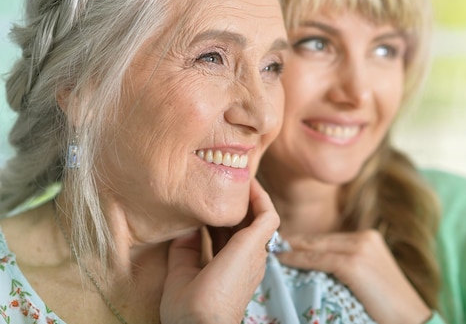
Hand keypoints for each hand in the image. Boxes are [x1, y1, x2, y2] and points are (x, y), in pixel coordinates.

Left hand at [160, 179, 278, 323]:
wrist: (199, 323)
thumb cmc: (190, 310)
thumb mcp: (181, 273)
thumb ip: (185, 249)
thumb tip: (184, 227)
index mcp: (234, 266)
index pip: (231, 233)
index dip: (221, 214)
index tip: (207, 197)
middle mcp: (248, 258)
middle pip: (245, 221)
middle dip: (234, 201)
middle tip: (221, 178)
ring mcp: (255, 251)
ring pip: (259, 215)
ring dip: (248, 195)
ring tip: (235, 173)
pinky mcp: (256, 244)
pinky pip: (266, 213)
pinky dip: (259, 197)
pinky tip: (245, 183)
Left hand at [276, 230, 431, 323]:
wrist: (410, 318)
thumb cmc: (389, 304)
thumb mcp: (368, 277)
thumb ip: (347, 264)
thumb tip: (315, 264)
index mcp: (369, 238)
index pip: (328, 238)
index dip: (304, 241)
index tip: (283, 242)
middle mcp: (364, 238)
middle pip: (319, 238)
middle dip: (294, 241)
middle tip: (270, 243)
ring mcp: (359, 249)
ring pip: (315, 246)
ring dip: (292, 248)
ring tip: (272, 250)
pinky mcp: (353, 264)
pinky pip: (317, 259)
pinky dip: (297, 259)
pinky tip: (283, 260)